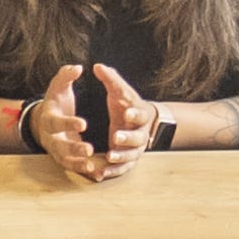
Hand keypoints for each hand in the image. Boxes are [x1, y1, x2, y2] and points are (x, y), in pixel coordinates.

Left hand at [84, 64, 155, 180]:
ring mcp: (135, 149)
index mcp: (140, 114)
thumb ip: (110, 80)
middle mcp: (141, 133)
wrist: (136, 122)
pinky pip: (122, 168)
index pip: (141, 113)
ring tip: (109, 156)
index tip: (127, 111)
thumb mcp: (119, 91)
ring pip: (131, 156)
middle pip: (138, 138)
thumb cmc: (126, 105)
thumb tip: (97, 66)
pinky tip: (100, 173)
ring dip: (121, 157)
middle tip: (116, 137)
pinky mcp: (127, 160)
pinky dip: (112, 171)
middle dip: (128, 138)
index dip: (135, 113)